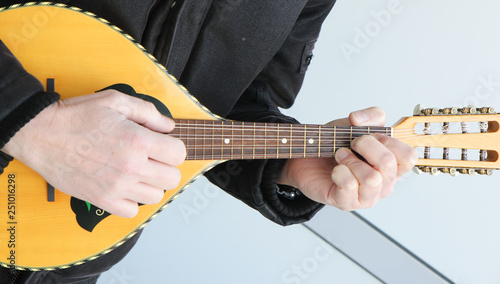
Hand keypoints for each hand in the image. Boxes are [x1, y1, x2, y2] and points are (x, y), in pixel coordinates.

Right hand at [2, 90, 185, 217]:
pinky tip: (125, 186)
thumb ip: (148, 112)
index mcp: (137, 140)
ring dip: (151, 184)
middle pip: (172, 178)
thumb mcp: (115, 101)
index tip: (164, 145)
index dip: (174, 148)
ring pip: (156, 196)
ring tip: (138, 171)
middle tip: (152, 158)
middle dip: (166, 166)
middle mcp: (131, 166)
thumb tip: (169, 126)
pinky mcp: (101, 200)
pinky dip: (132, 200)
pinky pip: (132, 211)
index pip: (179, 155)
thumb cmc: (76, 116)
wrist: (40, 134)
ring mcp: (117, 186)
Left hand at [278, 107, 417, 210]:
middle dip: (366, 146)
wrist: (307, 159)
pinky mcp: (346, 202)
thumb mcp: (353, 125)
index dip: (389, 141)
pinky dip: (340, 173)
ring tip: (340, 155)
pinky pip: (349, 187)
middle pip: (389, 163)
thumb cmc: (334, 146)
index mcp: (391, 166)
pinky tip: (335, 170)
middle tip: (351, 143)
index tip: (370, 136)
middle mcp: (383, 183)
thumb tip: (359, 119)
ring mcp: (367, 196)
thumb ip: (369, 116)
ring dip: (351, 160)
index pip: (408, 157)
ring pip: (372, 178)